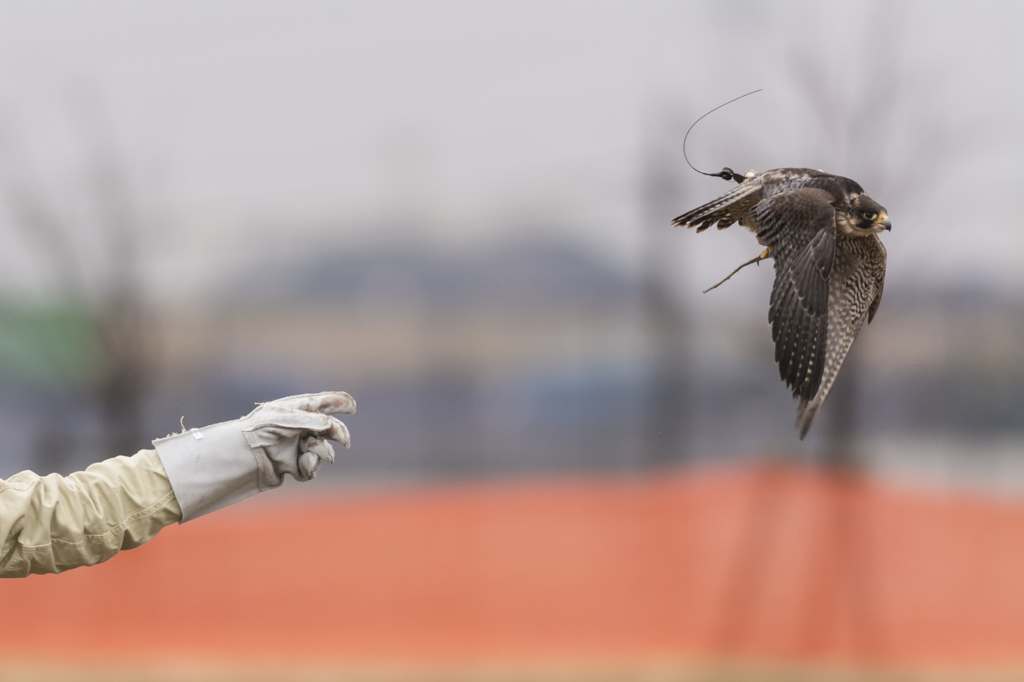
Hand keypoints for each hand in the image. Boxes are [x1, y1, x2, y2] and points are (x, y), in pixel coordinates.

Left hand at [239, 391, 355, 484]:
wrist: (239, 457)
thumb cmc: (258, 430)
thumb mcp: (284, 418)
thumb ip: (311, 419)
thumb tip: (332, 425)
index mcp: (295, 410)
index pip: (323, 403)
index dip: (339, 403)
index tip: (352, 406)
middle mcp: (298, 428)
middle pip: (329, 429)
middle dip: (338, 433)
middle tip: (344, 441)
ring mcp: (296, 448)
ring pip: (323, 451)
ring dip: (322, 452)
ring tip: (310, 452)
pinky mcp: (292, 466)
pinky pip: (311, 469)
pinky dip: (309, 468)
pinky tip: (301, 466)